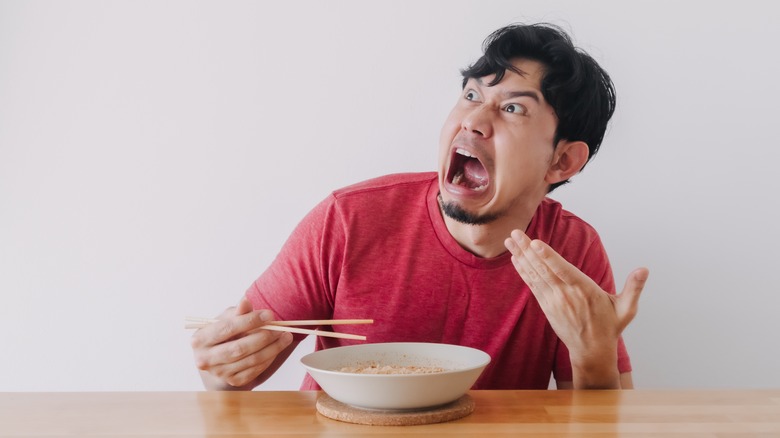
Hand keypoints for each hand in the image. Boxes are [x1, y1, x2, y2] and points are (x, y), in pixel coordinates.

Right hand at [191, 297, 293, 389]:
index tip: (269, 314)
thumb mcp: (226, 319)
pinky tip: (277, 347)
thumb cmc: (223, 333)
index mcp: (200, 339)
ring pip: (251, 360)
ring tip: (286, 336)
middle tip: (281, 328)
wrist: (218, 358)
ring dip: (272, 348)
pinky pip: (256, 370)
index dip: (249, 321)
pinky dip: (269, 358)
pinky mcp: (233, 381)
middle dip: (263, 337)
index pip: (227, 329)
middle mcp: (205, 359)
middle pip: (239, 348)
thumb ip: (237, 312)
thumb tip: (245, 302)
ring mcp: (219, 373)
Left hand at [504, 229, 648, 387]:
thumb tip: (644, 269)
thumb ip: (634, 288)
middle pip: (543, 269)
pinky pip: (532, 285)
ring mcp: (553, 300)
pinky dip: (523, 271)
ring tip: (510, 240)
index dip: (548, 257)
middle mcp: (565, 294)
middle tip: (515, 233)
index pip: (563, 271)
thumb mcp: (626, 309)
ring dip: (521, 257)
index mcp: (584, 290)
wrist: (592, 351)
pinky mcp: (546, 305)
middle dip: (527, 250)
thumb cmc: (610, 326)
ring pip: (534, 275)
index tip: (535, 244)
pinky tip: (515, 258)